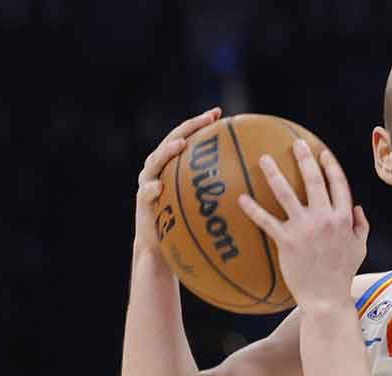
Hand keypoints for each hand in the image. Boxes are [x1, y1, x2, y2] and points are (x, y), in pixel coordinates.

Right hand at [135, 108, 220, 259]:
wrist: (161, 246)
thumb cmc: (187, 225)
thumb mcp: (203, 205)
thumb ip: (217, 191)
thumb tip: (249, 182)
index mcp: (173, 164)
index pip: (187, 137)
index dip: (200, 123)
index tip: (218, 113)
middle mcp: (159, 168)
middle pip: (172, 141)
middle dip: (188, 127)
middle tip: (207, 119)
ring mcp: (148, 182)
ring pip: (155, 161)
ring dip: (167, 151)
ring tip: (180, 145)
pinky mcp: (142, 202)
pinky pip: (145, 193)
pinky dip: (151, 189)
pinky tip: (158, 187)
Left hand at [237, 140, 369, 308]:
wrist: (326, 297)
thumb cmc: (343, 274)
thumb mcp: (360, 248)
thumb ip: (360, 225)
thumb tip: (357, 207)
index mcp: (344, 218)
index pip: (338, 184)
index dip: (330, 166)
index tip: (322, 153)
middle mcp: (325, 218)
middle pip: (313, 180)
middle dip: (304, 158)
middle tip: (295, 143)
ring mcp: (305, 228)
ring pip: (286, 193)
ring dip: (273, 173)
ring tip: (263, 159)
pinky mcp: (287, 241)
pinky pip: (267, 221)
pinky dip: (253, 209)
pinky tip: (241, 199)